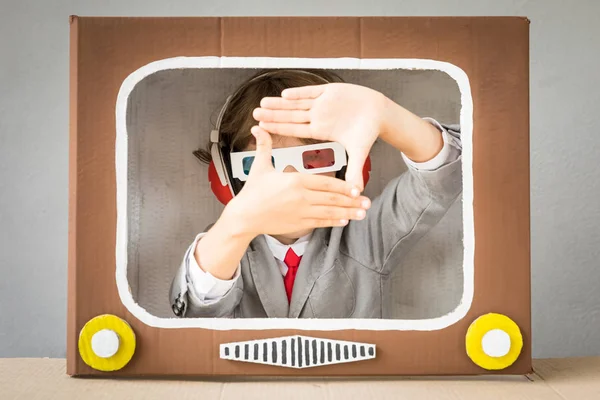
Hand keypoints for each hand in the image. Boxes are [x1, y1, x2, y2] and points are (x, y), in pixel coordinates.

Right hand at [225, 126, 370, 236]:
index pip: (326, 183)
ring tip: (362, 214)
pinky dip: (333, 222)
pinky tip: (344, 221)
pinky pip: (320, 222)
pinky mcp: (298, 224)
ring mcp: (301, 212)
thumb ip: (264, 147)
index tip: (357, 188)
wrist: (244, 216)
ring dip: (348, 213)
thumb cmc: (252, 192)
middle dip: (352, 201)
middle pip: (333, 198)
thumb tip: (258, 128)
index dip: (344, 186)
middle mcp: (302, 197)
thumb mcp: (259, 167)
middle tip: (368, 202)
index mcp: (296, 181)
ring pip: (330, 212)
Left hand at [253, 83, 387, 190]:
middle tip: (255, 114)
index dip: (279, 128)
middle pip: (291, 115)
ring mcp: (323, 103)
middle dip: (273, 115)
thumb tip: (357, 193)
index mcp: (321, 130)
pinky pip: (312, 91)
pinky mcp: (331, 90)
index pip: (296, 129)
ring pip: (297, 102)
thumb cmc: (367, 131)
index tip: (262, 127)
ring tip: (263, 103)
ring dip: (280, 103)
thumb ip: (355, 170)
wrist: (380, 112)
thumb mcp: (359, 152)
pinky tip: (285, 95)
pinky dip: (300, 93)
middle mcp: (318, 116)